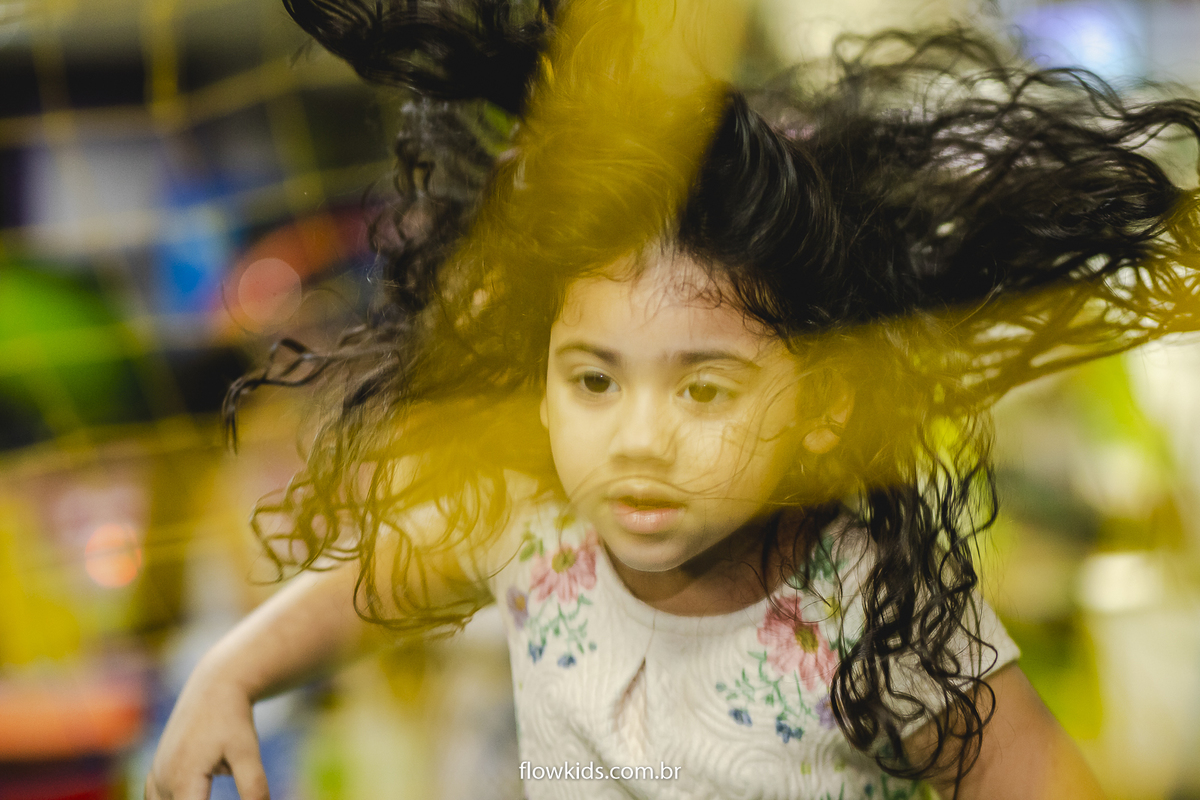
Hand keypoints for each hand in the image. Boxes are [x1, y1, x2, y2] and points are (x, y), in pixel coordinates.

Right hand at [144, 661, 269, 799]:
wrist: (213, 687)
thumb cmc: (233, 720)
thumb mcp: (247, 751)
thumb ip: (254, 786)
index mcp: (184, 780)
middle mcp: (164, 782)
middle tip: (220, 783)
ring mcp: (156, 779)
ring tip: (210, 786)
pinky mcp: (156, 775)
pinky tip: (195, 794)